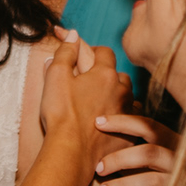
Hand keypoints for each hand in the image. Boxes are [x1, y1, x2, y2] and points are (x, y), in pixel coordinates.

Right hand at [40, 34, 131, 160]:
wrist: (72, 151)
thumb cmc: (61, 114)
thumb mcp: (55, 77)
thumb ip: (65, 52)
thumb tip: (72, 34)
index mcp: (104, 74)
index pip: (105, 52)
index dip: (95, 51)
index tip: (85, 55)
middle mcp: (122, 91)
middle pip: (120, 75)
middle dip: (108, 74)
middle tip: (92, 81)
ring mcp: (127, 113)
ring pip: (127, 97)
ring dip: (116, 96)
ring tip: (101, 103)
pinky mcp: (128, 134)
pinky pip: (130, 120)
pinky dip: (121, 117)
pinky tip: (110, 123)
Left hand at [82, 112, 179, 185]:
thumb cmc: (172, 174)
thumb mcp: (164, 154)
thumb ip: (144, 143)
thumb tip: (106, 124)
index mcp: (177, 143)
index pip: (150, 126)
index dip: (122, 122)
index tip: (97, 122)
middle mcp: (183, 161)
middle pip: (149, 153)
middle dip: (119, 158)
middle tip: (98, 168)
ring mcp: (184, 183)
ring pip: (150, 180)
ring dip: (122, 185)